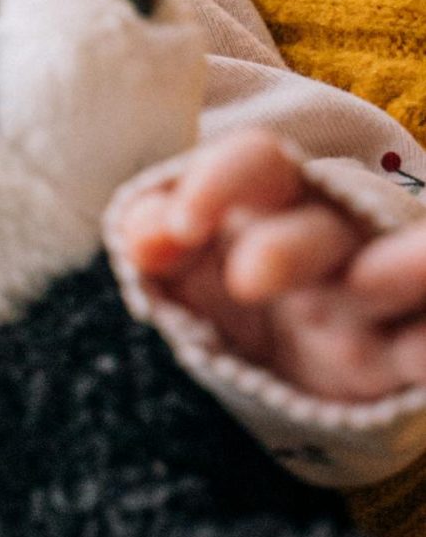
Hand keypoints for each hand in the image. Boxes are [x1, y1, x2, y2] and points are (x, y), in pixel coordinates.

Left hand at [124, 127, 425, 400]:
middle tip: (249, 275)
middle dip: (290, 246)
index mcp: (279, 203)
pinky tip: (417, 347)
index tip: (179, 226)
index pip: (260, 165)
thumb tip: (139, 237)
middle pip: (324, 228)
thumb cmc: (239, 297)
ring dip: (402, 265)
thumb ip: (161, 241)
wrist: (292, 371)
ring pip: (406, 268)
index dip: (223, 182)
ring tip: (368, 282)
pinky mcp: (403, 356)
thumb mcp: (191, 269)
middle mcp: (337, 241)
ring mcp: (379, 297)